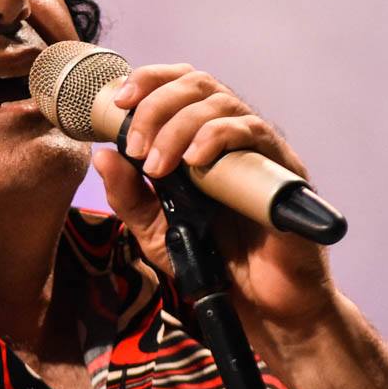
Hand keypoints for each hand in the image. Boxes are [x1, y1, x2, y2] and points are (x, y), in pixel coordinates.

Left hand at [92, 63, 338, 329]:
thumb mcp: (155, 230)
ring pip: (222, 103)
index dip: (148, 80)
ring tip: (159, 165)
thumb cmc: (212, 264)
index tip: (118, 101)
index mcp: (200, 138)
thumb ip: (128, 195)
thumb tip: (102, 154)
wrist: (260, 308)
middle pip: (197, 83)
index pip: (178, 84)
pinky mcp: (285, 171)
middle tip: (137, 147)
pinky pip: (255, 133)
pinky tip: (196, 160)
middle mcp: (231, 135)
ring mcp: (259, 151)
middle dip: (156, 106)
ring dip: (180, 126)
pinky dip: (219, 136)